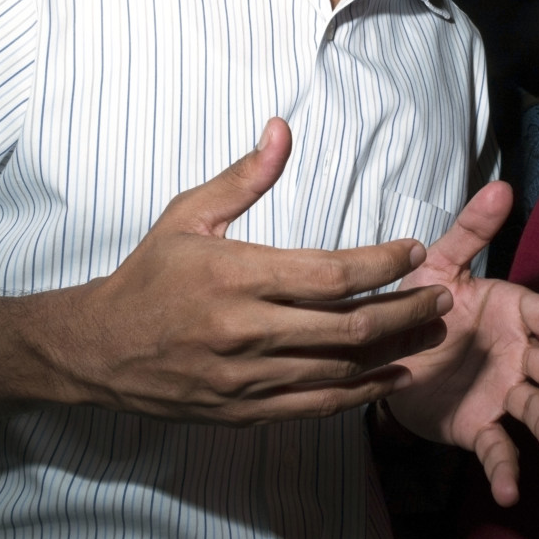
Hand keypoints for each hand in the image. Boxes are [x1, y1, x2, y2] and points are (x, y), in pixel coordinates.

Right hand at [66, 118, 452, 424]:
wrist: (98, 349)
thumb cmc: (149, 274)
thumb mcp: (188, 214)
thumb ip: (244, 176)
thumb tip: (282, 127)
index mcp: (236, 276)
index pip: (331, 274)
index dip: (382, 263)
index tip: (413, 249)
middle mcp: (245, 331)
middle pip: (348, 327)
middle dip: (406, 310)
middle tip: (441, 295)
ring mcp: (247, 378)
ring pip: (340, 371)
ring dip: (395, 350)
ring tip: (432, 330)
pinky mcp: (245, 411)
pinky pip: (317, 407)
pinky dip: (362, 393)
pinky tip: (393, 375)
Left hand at [384, 182, 538, 506]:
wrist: (385, 353)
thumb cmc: (420, 303)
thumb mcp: (438, 265)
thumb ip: (470, 232)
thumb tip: (501, 185)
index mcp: (513, 311)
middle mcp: (518, 354)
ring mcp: (503, 393)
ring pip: (535, 410)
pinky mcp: (480, 428)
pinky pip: (498, 450)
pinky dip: (505, 471)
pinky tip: (505, 493)